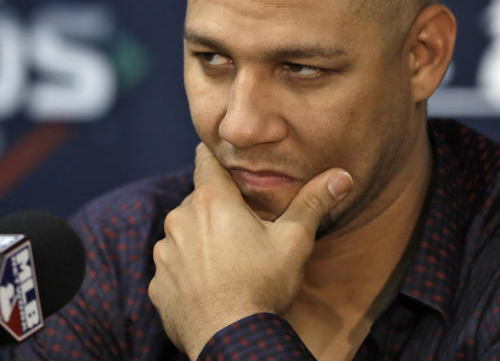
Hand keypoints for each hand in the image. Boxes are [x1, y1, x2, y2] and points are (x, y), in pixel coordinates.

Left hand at [148, 143, 352, 358]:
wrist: (230, 339)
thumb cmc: (263, 285)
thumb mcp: (294, 240)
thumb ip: (313, 202)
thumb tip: (342, 176)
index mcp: (211, 200)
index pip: (205, 159)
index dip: (217, 159)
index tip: (228, 165)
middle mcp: (179, 219)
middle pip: (198, 201)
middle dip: (217, 210)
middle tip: (242, 230)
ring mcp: (165, 253)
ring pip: (183, 235)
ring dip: (199, 241)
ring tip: (227, 264)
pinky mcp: (157, 284)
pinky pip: (173, 269)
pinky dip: (188, 273)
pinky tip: (210, 288)